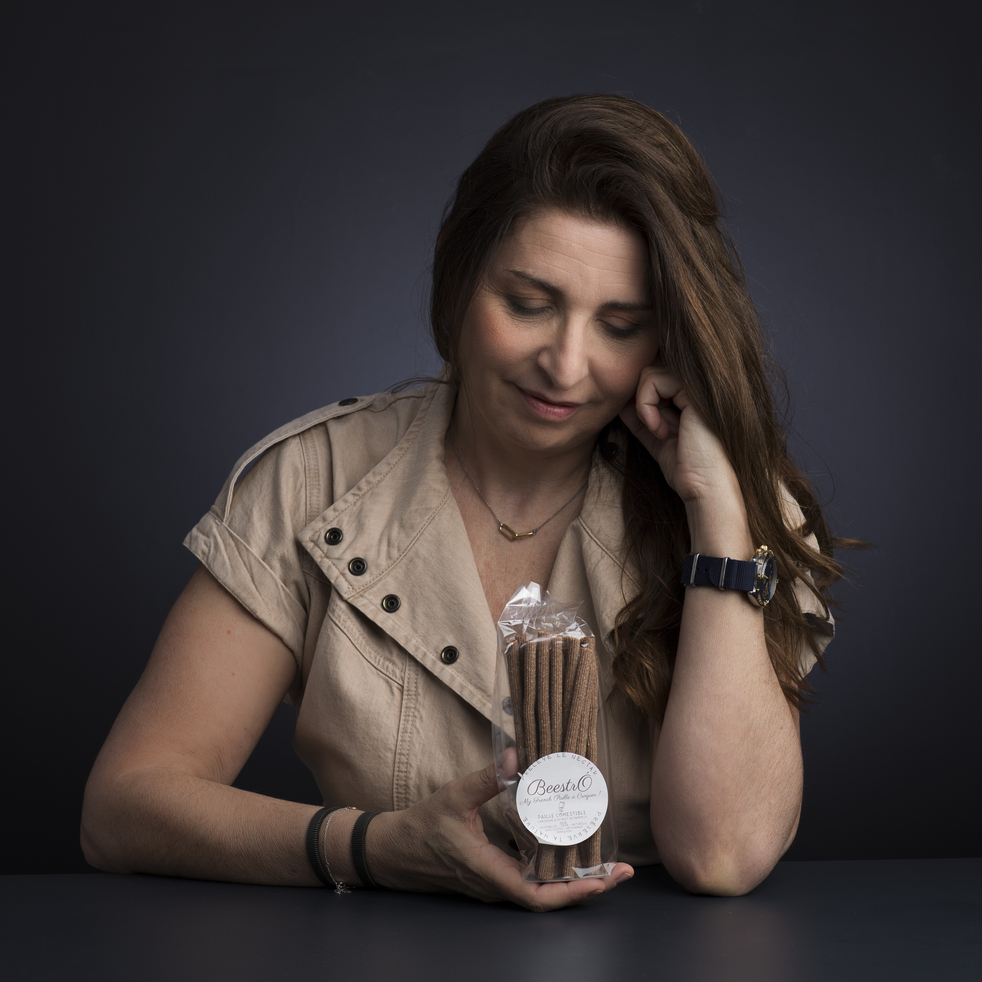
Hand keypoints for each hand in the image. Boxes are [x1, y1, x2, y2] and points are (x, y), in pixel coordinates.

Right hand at [369, 762, 633, 911]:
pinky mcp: (491, 877)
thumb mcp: (454, 797)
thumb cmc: (422, 827)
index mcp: (490, 872)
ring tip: (602, 861)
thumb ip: (486, 777)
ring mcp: (494, 885)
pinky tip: (565, 850)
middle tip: (619, 869)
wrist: (393, 852)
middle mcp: (497, 886)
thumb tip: (518, 754)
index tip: (606, 879)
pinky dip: (553, 871)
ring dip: (572, 880)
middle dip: (587, 886)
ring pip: (541, 891)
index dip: (576, 891)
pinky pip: (529, 881)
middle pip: (550, 897)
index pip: (540, 896)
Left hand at [619, 361, 738, 504]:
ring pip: (649, 373)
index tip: (649, 427)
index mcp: (691, 396)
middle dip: (641, 401)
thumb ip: (641, 415)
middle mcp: (696, 387)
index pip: (655, 379)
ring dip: (643, 405)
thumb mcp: (655, 436)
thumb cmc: (684, 467)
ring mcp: (697, 386)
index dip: (642, 399)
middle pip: (650, 371)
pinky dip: (645, 406)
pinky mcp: (693, 390)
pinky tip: (659, 430)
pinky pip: (653, 380)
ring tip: (657, 430)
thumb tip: (621, 398)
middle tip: (652, 428)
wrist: (704, 485)